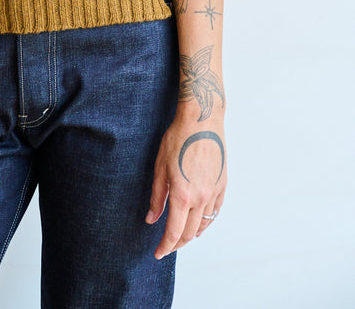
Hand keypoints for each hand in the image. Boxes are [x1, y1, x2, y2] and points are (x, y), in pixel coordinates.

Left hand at [145, 110, 225, 258]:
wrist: (201, 122)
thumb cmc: (177, 140)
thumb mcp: (160, 167)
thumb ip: (157, 197)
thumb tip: (152, 219)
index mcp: (183, 196)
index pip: (174, 232)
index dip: (165, 246)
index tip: (158, 253)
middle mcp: (201, 198)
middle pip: (190, 233)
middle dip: (177, 243)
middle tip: (166, 245)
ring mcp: (214, 193)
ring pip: (204, 225)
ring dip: (192, 234)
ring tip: (181, 237)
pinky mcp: (222, 185)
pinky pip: (215, 212)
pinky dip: (206, 222)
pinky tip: (199, 222)